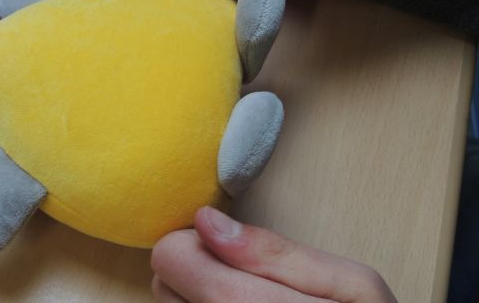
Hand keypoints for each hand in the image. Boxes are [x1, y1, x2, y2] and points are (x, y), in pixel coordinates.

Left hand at [151, 207, 396, 301]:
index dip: (191, 241)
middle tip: (236, 271)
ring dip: (193, 296)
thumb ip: (277, 251)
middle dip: (192, 268)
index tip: (220, 241)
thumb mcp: (352, 285)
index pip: (176, 260)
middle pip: (165, 287)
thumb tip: (206, 221)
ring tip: (242, 298)